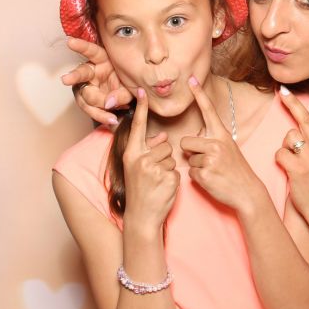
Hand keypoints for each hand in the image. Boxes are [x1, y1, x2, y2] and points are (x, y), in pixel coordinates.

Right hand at [61, 36, 132, 126]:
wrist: (129, 97)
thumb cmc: (127, 84)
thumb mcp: (130, 87)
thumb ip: (120, 94)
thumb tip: (108, 103)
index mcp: (103, 60)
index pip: (91, 51)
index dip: (81, 46)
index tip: (70, 42)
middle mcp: (91, 71)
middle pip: (81, 73)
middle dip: (73, 76)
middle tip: (66, 79)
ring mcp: (86, 86)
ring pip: (84, 96)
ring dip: (95, 107)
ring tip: (110, 117)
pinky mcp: (86, 100)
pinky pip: (89, 108)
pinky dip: (100, 115)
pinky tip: (110, 119)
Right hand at [122, 89, 179, 232]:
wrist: (142, 217)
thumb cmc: (141, 191)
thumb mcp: (138, 168)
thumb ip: (148, 150)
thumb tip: (161, 136)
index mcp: (131, 154)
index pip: (137, 127)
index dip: (140, 109)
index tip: (141, 91)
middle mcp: (140, 159)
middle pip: (164, 145)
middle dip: (163, 158)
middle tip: (153, 176)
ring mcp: (154, 169)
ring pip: (172, 157)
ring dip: (169, 168)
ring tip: (158, 182)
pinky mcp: (167, 178)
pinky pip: (177, 170)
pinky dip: (174, 179)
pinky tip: (164, 189)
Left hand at [180, 76, 265, 214]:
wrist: (248, 192)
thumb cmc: (235, 170)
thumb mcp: (228, 149)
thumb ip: (211, 140)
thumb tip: (192, 140)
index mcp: (222, 134)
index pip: (208, 110)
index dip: (198, 94)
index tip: (190, 79)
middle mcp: (216, 143)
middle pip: (185, 141)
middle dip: (190, 152)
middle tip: (206, 160)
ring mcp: (210, 159)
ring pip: (188, 159)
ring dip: (196, 166)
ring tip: (212, 171)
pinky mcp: (205, 174)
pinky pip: (190, 173)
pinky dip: (198, 178)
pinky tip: (211, 179)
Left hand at [276, 78, 308, 219]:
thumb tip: (305, 125)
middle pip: (305, 118)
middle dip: (293, 102)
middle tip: (282, 90)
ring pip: (289, 136)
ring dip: (285, 146)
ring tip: (293, 161)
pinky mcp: (299, 169)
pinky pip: (280, 154)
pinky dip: (280, 161)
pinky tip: (289, 172)